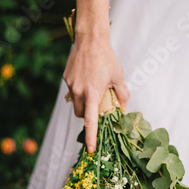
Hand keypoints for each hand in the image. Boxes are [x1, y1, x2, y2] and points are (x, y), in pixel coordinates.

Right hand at [63, 32, 129, 152]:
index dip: (90, 137)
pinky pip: (71, 91)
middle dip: (88, 116)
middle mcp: (78, 92)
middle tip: (98, 108)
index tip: (90, 149)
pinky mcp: (65, 78)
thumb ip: (122, 95)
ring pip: (75, 103)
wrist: (90, 39)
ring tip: (92, 90)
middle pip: (81, 115)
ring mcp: (70, 85)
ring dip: (83, 104)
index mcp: (92, 94)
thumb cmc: (107, 58)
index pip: (90, 122)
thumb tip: (123, 109)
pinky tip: (86, 78)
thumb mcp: (118, 77)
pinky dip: (79, 91)